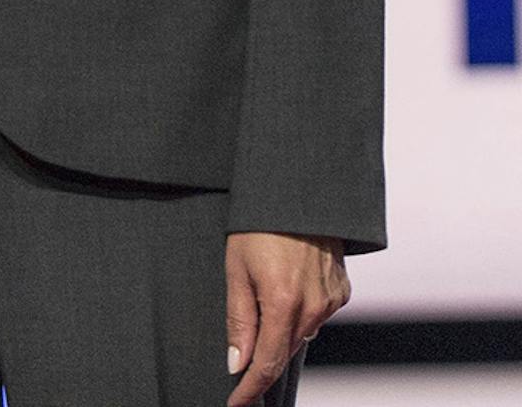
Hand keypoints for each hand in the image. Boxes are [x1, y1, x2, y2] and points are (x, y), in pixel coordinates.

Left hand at [226, 230, 348, 405]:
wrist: (296, 192)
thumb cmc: (257, 225)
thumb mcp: (235, 268)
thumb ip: (238, 320)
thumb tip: (237, 363)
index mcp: (283, 303)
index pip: (268, 362)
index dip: (251, 387)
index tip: (237, 403)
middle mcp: (314, 308)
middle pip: (285, 349)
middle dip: (263, 359)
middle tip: (241, 366)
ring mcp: (332, 300)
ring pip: (301, 332)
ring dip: (281, 330)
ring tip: (262, 303)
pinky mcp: (342, 290)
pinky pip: (317, 313)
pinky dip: (300, 310)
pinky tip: (287, 287)